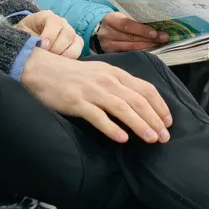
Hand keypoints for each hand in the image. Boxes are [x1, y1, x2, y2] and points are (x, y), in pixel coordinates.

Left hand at [17, 10, 82, 58]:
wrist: (26, 42)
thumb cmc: (23, 38)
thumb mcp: (21, 35)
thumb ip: (26, 39)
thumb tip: (31, 48)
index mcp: (47, 17)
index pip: (54, 22)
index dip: (49, 35)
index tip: (42, 47)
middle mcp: (61, 22)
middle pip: (67, 33)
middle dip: (56, 48)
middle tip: (46, 58)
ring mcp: (70, 32)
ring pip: (76, 42)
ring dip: (64, 55)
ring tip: (53, 62)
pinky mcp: (75, 43)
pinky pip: (79, 50)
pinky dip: (70, 58)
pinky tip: (60, 63)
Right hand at [21, 50, 172, 143]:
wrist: (40, 69)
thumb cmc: (71, 74)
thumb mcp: (99, 73)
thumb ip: (118, 84)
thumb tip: (138, 102)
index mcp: (115, 73)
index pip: (145, 88)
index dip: (160, 106)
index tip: (168, 121)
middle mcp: (107, 80)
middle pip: (138, 100)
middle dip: (154, 119)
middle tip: (165, 137)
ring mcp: (91, 91)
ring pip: (122, 108)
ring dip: (139, 124)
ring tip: (151, 138)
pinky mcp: (76, 101)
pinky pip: (97, 116)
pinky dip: (112, 128)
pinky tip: (122, 139)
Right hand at [97, 11, 167, 52]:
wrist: (100, 29)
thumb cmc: (116, 20)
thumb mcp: (122, 15)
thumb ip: (135, 18)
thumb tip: (157, 21)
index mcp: (110, 19)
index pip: (127, 24)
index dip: (141, 29)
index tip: (155, 33)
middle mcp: (107, 33)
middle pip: (130, 38)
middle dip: (149, 39)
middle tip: (163, 38)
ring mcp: (108, 45)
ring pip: (130, 48)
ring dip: (147, 46)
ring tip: (159, 44)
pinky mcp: (110, 54)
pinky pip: (128, 54)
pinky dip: (140, 52)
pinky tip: (150, 50)